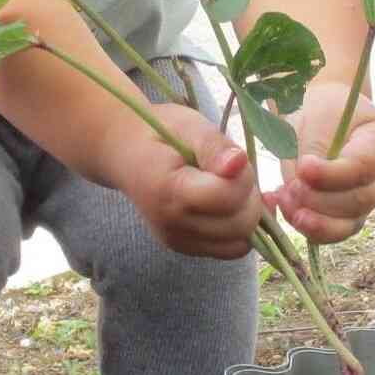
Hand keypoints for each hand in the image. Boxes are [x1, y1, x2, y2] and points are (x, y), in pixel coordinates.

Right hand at [116, 102, 262, 258]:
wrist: (124, 153)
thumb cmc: (158, 132)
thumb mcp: (189, 125)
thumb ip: (215, 146)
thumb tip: (239, 163)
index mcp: (169, 191)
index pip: (227, 198)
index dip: (243, 176)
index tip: (232, 157)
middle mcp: (171, 225)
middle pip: (238, 225)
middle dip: (249, 196)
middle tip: (234, 171)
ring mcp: (177, 241)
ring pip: (239, 242)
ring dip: (247, 214)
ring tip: (231, 186)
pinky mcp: (184, 248)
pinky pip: (228, 249)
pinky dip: (238, 229)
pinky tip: (232, 204)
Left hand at [262, 80, 374, 243]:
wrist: (327, 119)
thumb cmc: (326, 112)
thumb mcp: (321, 116)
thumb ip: (315, 146)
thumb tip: (303, 181)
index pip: (362, 168)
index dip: (332, 174)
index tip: (304, 168)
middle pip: (356, 202)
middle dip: (318, 199)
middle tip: (290, 187)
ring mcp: (365, 202)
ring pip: (344, 225)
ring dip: (310, 219)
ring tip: (283, 199)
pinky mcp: (345, 217)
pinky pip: (329, 233)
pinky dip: (304, 226)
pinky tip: (281, 206)